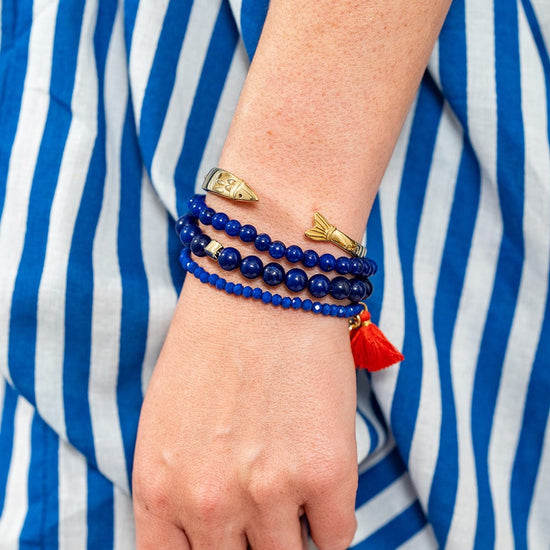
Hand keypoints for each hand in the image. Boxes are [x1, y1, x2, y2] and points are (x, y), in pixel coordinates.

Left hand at [132, 275, 358, 548]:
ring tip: (292, 480)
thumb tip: (208, 528)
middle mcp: (207, 503)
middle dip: (250, 541)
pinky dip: (331, 515)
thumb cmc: (213, 340)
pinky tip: (320, 471)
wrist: (266, 284)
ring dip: (293, 527)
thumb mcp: (167, 422)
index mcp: (158, 488)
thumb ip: (178, 486)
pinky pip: (336, 536)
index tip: (231, 541)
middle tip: (263, 506)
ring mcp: (268, 494)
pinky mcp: (326, 475)